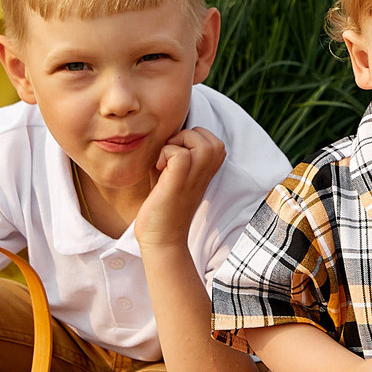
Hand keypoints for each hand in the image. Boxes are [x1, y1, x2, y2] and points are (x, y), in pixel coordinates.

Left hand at [133, 128, 224, 249]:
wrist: (160, 239)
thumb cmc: (162, 205)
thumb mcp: (171, 174)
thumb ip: (172, 153)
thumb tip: (161, 132)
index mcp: (207, 172)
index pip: (213, 141)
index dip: (191, 140)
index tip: (175, 158)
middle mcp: (205, 174)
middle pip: (211, 139)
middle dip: (186, 138)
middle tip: (170, 157)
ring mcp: (194, 179)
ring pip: (201, 141)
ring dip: (178, 143)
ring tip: (165, 161)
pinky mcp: (178, 184)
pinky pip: (180, 154)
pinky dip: (166, 154)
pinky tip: (158, 169)